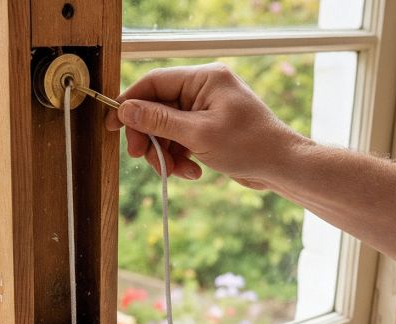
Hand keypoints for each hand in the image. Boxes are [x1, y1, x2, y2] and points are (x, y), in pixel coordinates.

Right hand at [106, 62, 310, 189]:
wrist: (282, 167)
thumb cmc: (250, 145)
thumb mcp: (199, 134)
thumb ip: (159, 121)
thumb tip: (126, 110)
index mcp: (204, 78)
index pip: (155, 82)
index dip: (130, 103)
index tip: (113, 125)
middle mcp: (204, 89)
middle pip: (157, 108)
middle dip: (150, 136)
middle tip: (143, 158)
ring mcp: (206, 109)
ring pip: (166, 128)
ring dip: (166, 153)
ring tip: (176, 171)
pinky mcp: (209, 128)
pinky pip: (180, 139)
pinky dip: (180, 158)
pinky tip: (192, 172)